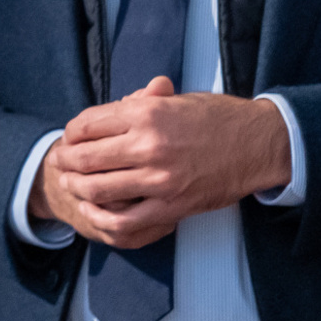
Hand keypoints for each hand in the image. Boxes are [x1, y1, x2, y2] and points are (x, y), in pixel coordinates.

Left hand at [30, 76, 290, 246]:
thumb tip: (102, 117)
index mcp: (146, 114)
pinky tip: (92, 211)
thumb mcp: (174, 100)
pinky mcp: (172, 206)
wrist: (260, 143)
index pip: (86, 125)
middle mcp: (148, 145)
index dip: (71, 133)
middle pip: (84, 157)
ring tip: (71, 185)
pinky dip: (100, 217)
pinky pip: (124, 220)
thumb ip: (137, 106)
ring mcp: (159, 179)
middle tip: (60, 163)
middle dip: (65, 161)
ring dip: (76, 188)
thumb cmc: (218, 118)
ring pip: (97, 189)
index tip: (70, 137)